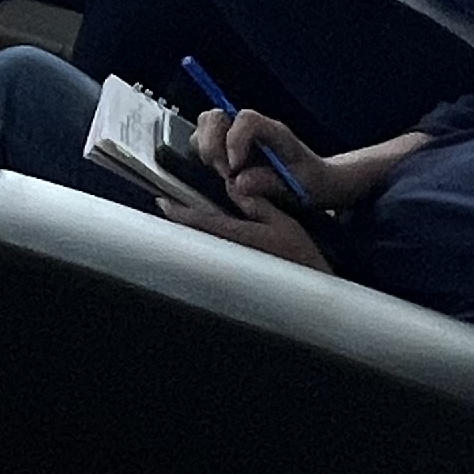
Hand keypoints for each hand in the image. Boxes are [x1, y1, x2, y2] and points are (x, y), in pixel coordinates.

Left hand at [154, 178, 335, 269]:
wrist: (311, 288)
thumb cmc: (300, 256)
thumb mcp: (282, 222)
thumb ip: (256, 203)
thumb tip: (233, 185)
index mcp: (238, 237)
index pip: (199, 221)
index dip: (178, 211)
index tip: (162, 202)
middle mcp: (228, 252)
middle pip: (194, 234)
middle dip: (180, 221)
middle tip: (167, 207)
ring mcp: (229, 264)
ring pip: (201, 244)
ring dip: (190, 230)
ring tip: (180, 217)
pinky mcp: (235, 272)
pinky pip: (212, 252)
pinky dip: (203, 240)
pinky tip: (204, 234)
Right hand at [194, 105, 371, 216]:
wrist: (315, 181)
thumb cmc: (310, 182)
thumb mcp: (299, 188)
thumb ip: (269, 183)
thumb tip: (238, 182)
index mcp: (274, 131)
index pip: (245, 120)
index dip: (234, 141)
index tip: (234, 169)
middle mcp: (252, 127)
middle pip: (215, 116)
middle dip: (212, 146)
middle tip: (225, 173)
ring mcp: (237, 132)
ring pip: (205, 124)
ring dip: (205, 149)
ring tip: (222, 173)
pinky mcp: (226, 144)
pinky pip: (203, 139)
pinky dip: (204, 154)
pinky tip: (219, 172)